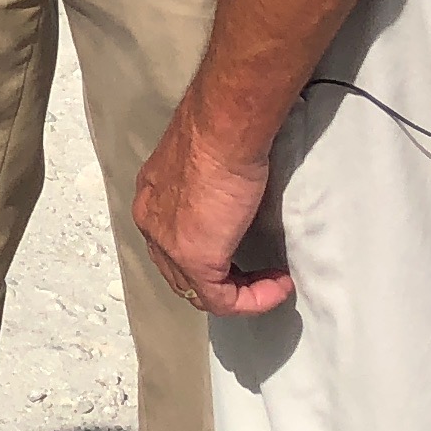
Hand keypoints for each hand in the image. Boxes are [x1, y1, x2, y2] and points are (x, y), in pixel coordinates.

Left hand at [133, 107, 292, 317]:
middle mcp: (152, 223)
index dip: (210, 254)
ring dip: (241, 293)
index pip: (171, 243)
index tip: (245, 251)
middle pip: (180, 272)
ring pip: (199, 291)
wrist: (223, 129)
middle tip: (259, 275)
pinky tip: (278, 285)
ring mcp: (169, 245)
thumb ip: (206, 187)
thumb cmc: (221, 132)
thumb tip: (229, 198)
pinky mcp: (195, 261)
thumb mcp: (205, 164)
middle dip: (222, 279)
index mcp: (152, 198)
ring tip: (272, 283)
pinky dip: (253, 300)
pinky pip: (222, 300)